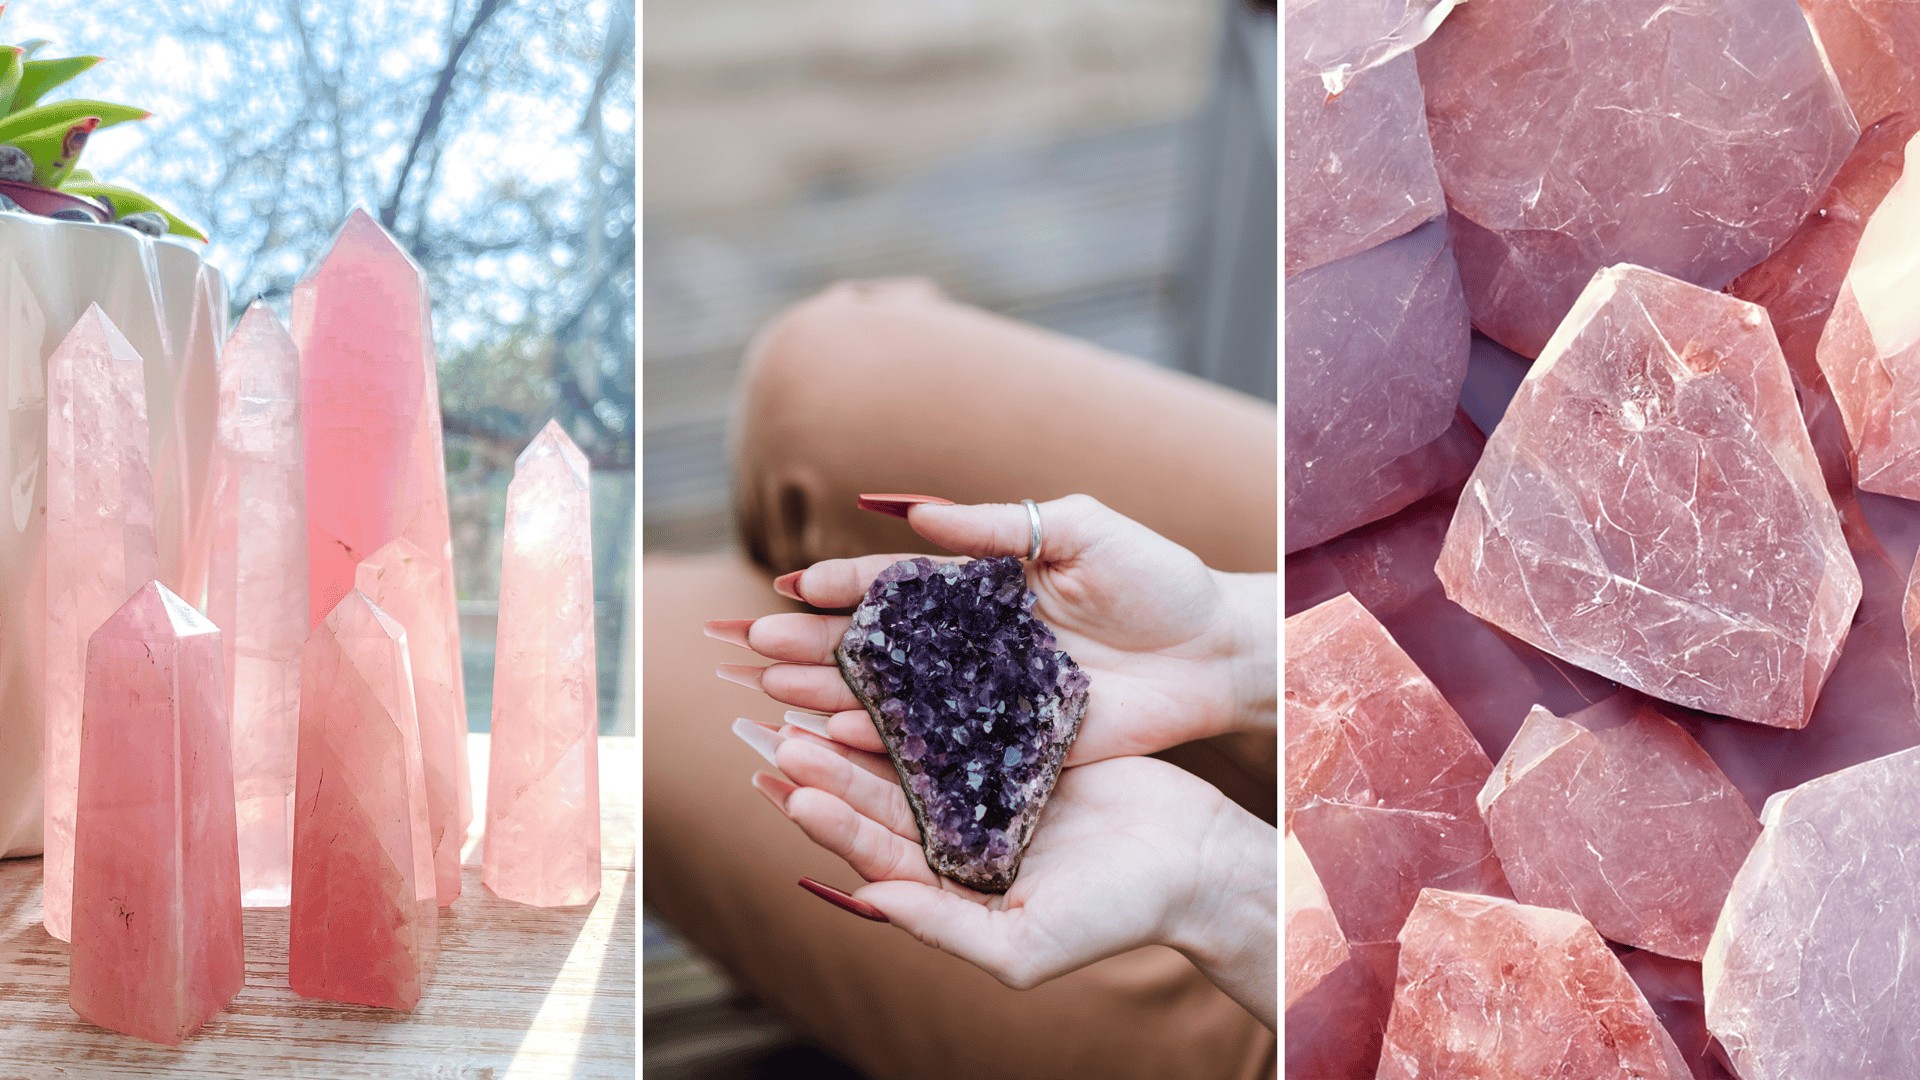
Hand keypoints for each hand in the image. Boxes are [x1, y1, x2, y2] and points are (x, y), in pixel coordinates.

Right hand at [710, 495, 1275, 763]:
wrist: (1218, 652)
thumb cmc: (1157, 579)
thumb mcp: (1078, 530)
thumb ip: (996, 525)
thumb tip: (906, 512)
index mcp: (984, 584)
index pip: (897, 584)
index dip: (842, 585)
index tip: (790, 589)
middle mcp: (973, 643)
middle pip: (878, 644)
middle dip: (813, 644)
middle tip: (748, 649)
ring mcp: (987, 696)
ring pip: (893, 698)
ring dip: (830, 696)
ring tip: (769, 695)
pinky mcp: (1012, 744)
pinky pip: (939, 746)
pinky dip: (886, 747)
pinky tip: (837, 743)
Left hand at [745, 721, 1276, 1028]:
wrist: (1199, 861)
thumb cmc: (1118, 915)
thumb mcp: (1024, 944)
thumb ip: (942, 926)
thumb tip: (868, 903)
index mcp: (950, 885)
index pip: (874, 852)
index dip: (830, 821)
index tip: (787, 790)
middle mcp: (958, 835)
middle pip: (878, 796)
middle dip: (827, 764)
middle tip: (776, 728)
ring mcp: (986, 787)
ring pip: (910, 753)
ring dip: (861, 725)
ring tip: (812, 693)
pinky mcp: (1020, 745)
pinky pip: (961, 717)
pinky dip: (924, 697)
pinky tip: (892, 667)